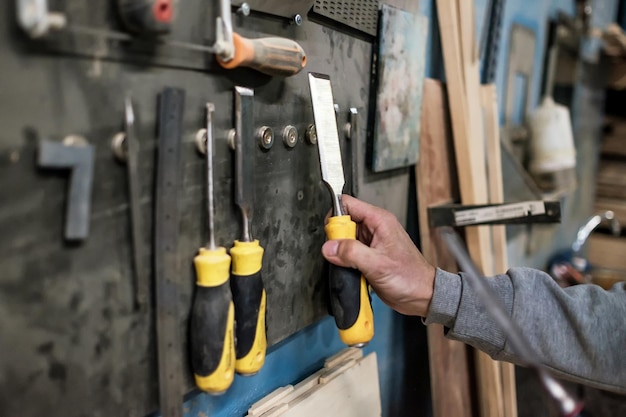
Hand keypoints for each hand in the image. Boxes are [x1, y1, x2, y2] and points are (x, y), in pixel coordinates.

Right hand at [321, 195, 435, 316]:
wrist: (422, 295)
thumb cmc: (410, 277)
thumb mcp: (377, 264)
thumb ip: (351, 253)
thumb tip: (329, 247)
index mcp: (379, 220)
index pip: (347, 204)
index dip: (335, 217)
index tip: (333, 236)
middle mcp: (375, 228)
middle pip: (344, 222)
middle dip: (337, 238)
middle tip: (342, 254)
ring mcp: (371, 242)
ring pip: (345, 238)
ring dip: (342, 252)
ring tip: (351, 265)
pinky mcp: (369, 255)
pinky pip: (349, 252)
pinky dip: (346, 261)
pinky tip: (353, 271)